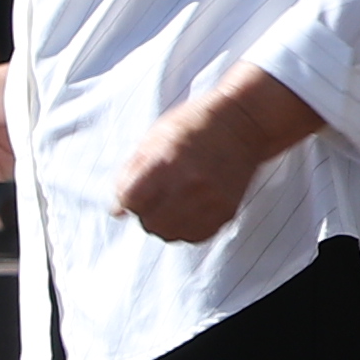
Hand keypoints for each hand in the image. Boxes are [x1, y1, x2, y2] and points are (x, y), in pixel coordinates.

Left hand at [108, 68, 322, 244]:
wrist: (242, 122)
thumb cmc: (195, 125)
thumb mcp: (154, 138)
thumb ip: (131, 174)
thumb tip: (117, 210)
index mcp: (164, 163)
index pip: (130, 202)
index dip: (128, 199)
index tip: (136, 192)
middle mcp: (187, 184)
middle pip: (149, 223)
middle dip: (146, 213)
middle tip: (156, 198)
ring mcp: (209, 200)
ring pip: (172, 234)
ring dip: (166, 224)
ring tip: (174, 204)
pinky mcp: (226, 210)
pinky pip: (197, 236)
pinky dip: (188, 228)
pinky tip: (190, 210)